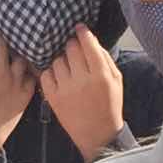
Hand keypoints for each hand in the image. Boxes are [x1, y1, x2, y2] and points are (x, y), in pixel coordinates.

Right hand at [0, 18, 36, 162]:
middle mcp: (2, 70)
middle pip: (5, 43)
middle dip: (3, 32)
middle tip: (3, 26)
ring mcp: (16, 82)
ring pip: (22, 57)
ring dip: (18, 50)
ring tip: (18, 46)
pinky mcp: (25, 95)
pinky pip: (31, 76)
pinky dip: (28, 71)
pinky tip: (26, 67)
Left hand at [41, 24, 124, 161]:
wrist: (97, 134)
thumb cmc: (109, 104)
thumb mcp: (116, 80)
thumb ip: (104, 58)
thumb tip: (90, 39)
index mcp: (100, 75)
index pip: (88, 44)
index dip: (82, 32)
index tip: (79, 28)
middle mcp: (82, 80)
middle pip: (70, 48)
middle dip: (72, 45)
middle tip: (74, 49)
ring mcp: (66, 89)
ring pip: (57, 60)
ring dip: (62, 60)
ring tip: (69, 68)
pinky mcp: (53, 97)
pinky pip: (46, 74)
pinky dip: (51, 72)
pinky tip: (59, 77)